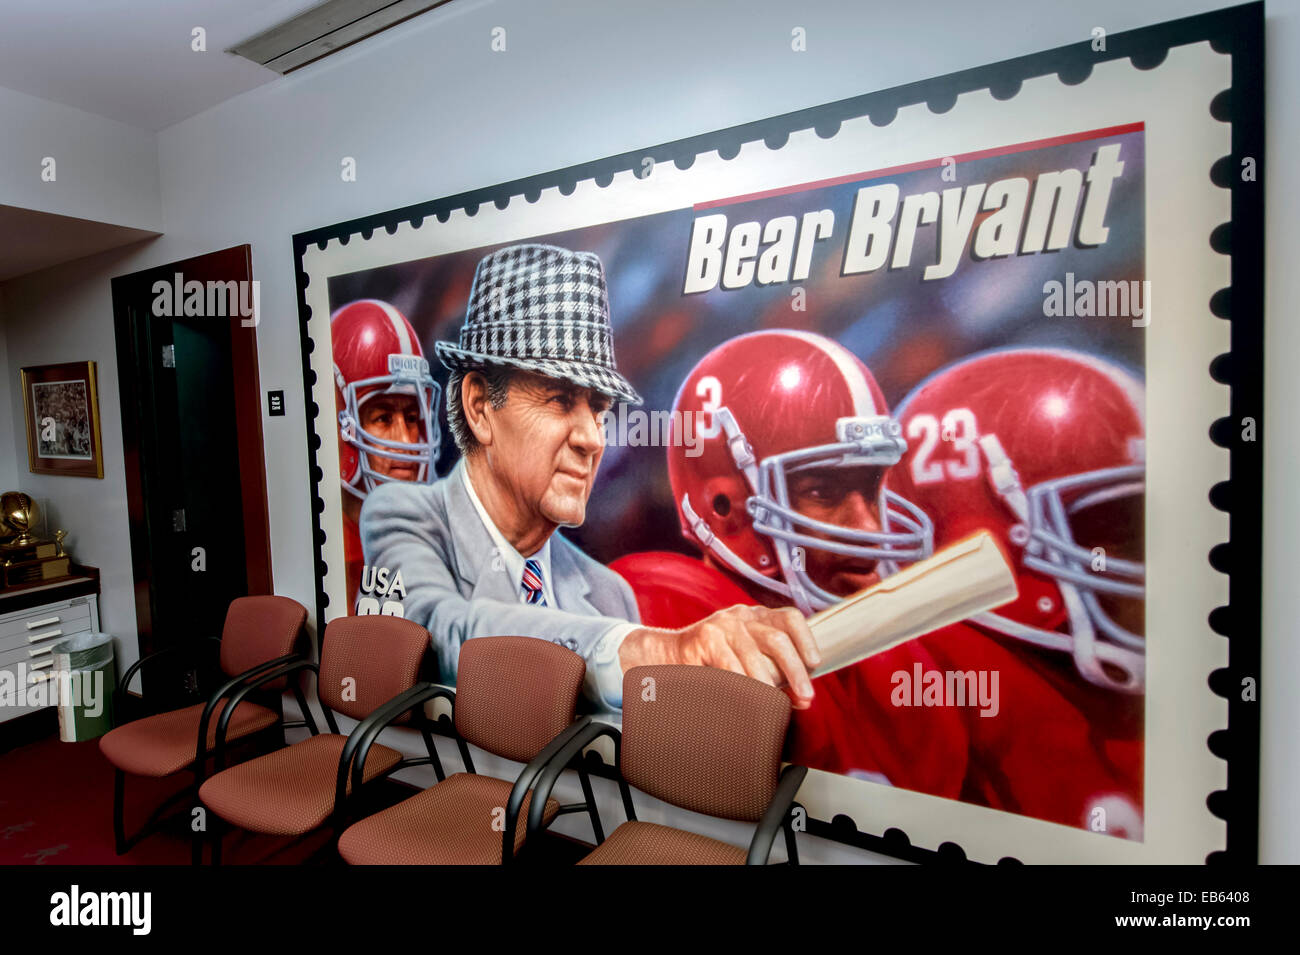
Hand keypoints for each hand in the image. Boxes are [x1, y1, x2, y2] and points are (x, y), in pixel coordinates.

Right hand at [620, 605, 820, 708]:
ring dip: (768, 687)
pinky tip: (747, 701)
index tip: (815, 664)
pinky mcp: (703, 639)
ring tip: (773, 706)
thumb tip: (803, 698)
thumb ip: (774, 673)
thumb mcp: (747, 658)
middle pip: (777, 640)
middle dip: (795, 673)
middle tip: (805, 698)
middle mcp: (741, 616)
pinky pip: (730, 668)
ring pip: (754, 658)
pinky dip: (742, 687)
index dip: (806, 640)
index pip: (790, 618)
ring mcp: (721, 626)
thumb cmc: (714, 662)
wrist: (667, 656)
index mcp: (757, 616)